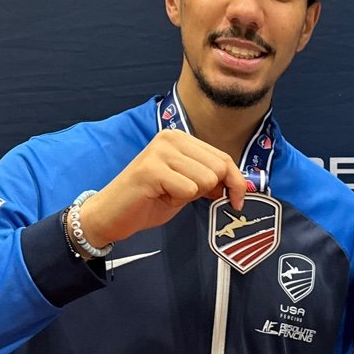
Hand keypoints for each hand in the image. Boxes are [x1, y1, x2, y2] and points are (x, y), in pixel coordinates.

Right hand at [78, 129, 246, 247]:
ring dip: (189, 195)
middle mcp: (170, 138)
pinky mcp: (151, 169)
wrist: (111, 215)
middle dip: (211, 191)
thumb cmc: (149, 200)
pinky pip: (187, 189)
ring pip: (205, 179)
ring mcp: (160, 152)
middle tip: (185, 196)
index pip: (223, 157)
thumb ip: (211, 180)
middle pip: (219, 167)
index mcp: (180, 138)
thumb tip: (242, 185)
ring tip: (167, 194)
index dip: (235, 182)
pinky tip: (159, 197)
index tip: (237, 200)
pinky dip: (177, 200)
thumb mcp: (187, 186)